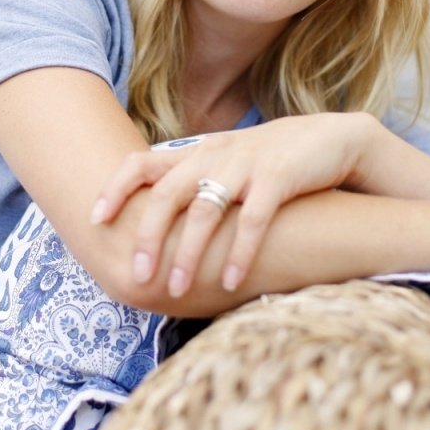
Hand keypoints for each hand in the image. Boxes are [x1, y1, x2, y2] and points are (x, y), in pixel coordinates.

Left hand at [92, 112, 373, 296]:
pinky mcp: (279, 177)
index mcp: (196, 152)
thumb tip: (154, 222)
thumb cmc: (272, 161)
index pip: (140, 163)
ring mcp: (246, 164)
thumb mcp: (226, 163)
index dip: (114, 188)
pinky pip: (253, 219)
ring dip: (187, 254)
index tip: (95, 221)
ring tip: (176, 289)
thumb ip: (192, 181)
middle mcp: (214, 155)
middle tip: (137, 276)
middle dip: (147, 237)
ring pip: (204, 211)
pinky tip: (229, 281)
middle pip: (165, 195)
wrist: (334, 140)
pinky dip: (239, 253)